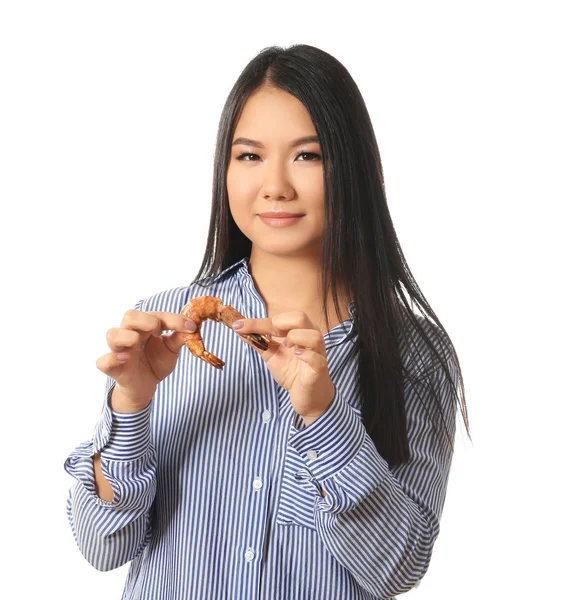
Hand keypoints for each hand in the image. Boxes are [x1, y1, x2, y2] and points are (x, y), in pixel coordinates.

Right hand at [96, 309, 196, 412]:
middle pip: (129, 316)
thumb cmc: (154, 362)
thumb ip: (180, 337)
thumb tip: (193, 326)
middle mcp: (129, 335)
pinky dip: (112, 358)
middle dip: (146, 321)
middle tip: (158, 331)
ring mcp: (119, 351)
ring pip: (112, 334)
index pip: (156, 315)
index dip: (173, 319)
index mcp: (144, 327)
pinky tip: (124, 358)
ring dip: (127, 336)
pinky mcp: (113, 368)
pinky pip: (103, 361)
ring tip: (139, 343)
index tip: (191, 327)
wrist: (145, 388)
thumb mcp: (171, 349)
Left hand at [233, 310, 335, 424]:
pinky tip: (297, 355)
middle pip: (300, 317)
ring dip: (295, 337)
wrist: (306, 397)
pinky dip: (306, 354)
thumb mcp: (271, 354)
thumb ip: (257, 341)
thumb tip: (238, 329)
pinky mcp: (319, 368)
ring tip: (286, 347)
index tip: (238, 325)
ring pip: (313, 335)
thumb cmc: (292, 372)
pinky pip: (316, 358)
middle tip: (270, 335)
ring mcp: (318, 353)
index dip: (258, 321)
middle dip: (280, 323)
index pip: (280, 318)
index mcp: (299, 330)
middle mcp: (311, 337)